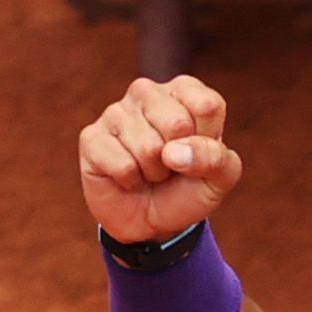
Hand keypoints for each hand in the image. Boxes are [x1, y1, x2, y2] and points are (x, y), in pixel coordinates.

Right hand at [79, 75, 242, 242]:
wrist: (153, 221)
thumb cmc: (189, 189)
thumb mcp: (220, 177)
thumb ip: (215, 157)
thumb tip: (172, 152)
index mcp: (184, 91)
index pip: (207, 105)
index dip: (208, 142)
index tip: (200, 152)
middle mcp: (147, 93)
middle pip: (177, 124)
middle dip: (180, 159)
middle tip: (172, 166)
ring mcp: (116, 112)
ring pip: (149, 148)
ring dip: (154, 173)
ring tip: (150, 172)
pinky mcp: (91, 137)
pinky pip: (123, 165)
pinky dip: (132, 182)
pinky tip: (129, 177)